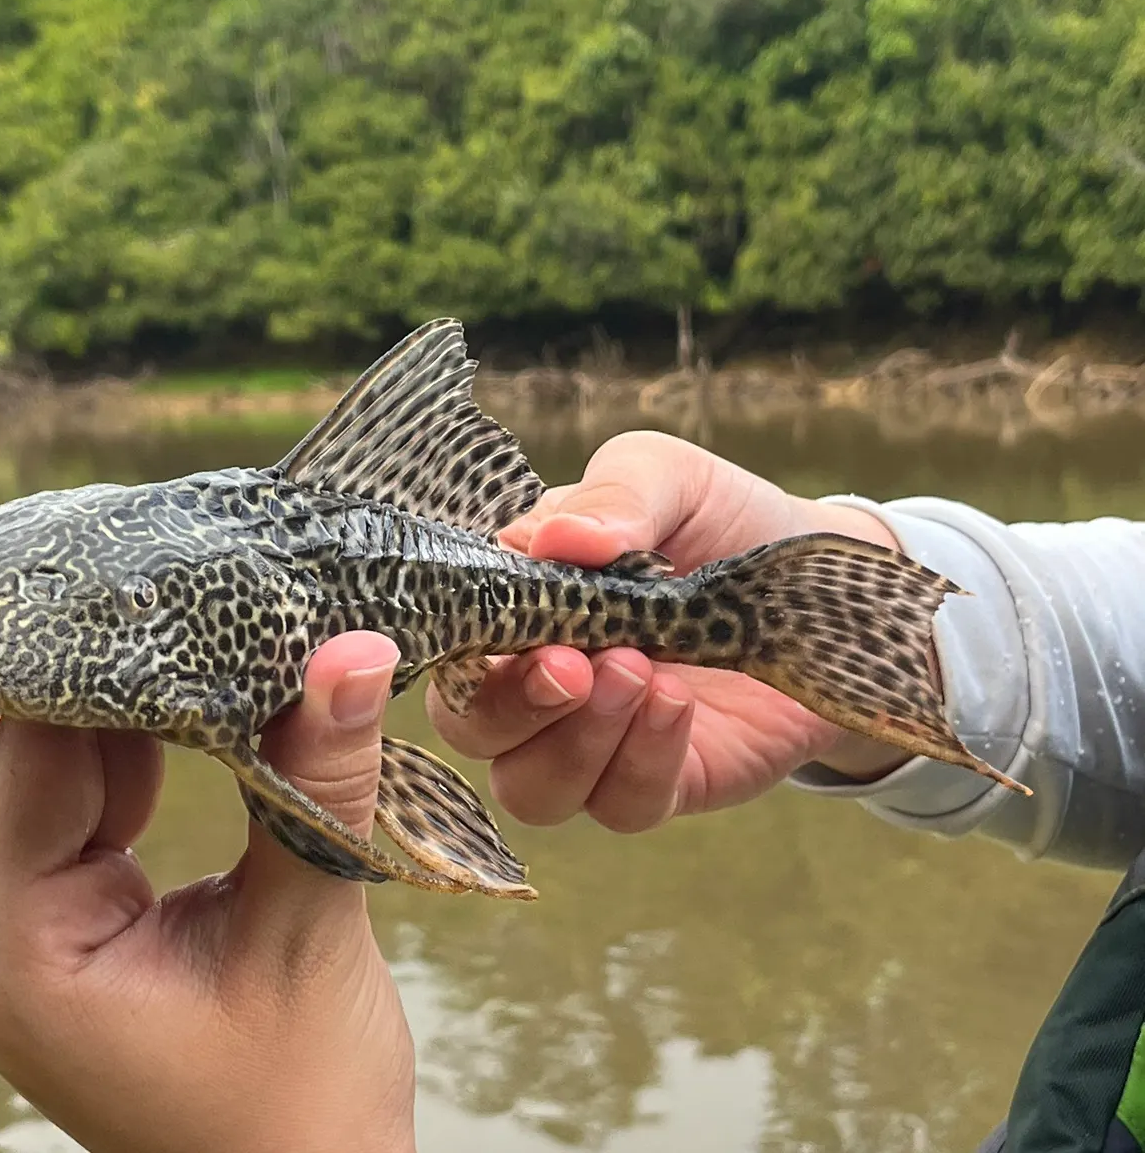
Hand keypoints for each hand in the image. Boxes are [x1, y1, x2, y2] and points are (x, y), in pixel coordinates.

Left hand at [0, 632, 416, 1152]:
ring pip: (42, 778)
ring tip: (195, 637)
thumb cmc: (301, 1105)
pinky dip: (131, 757)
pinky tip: (194, 711)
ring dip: (121, 714)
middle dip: (103, 679)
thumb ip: (318, 784)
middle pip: (19, 761)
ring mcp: (25, 940)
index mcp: (22, 953)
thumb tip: (351, 649)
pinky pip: (75, 814)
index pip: (30, 762)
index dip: (88, 665)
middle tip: (177, 588)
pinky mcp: (67, 933)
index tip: (154, 578)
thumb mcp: (309, 929)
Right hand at [426, 430, 908, 833]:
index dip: (470, 645)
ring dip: (574, 744)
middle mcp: (537, 676)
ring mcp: (595, 738)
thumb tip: (561, 538)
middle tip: (577, 666)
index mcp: (518, 599)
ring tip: (640, 675)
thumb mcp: (670, 477)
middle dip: (514, 707)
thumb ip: (616, 496)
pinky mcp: (658, 782)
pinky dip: (640, 762)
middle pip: (471, 726)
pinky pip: (621, 806)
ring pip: (532, 787)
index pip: (453, 637)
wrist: (831, 580)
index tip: (525, 628)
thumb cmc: (723, 517)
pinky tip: (676, 706)